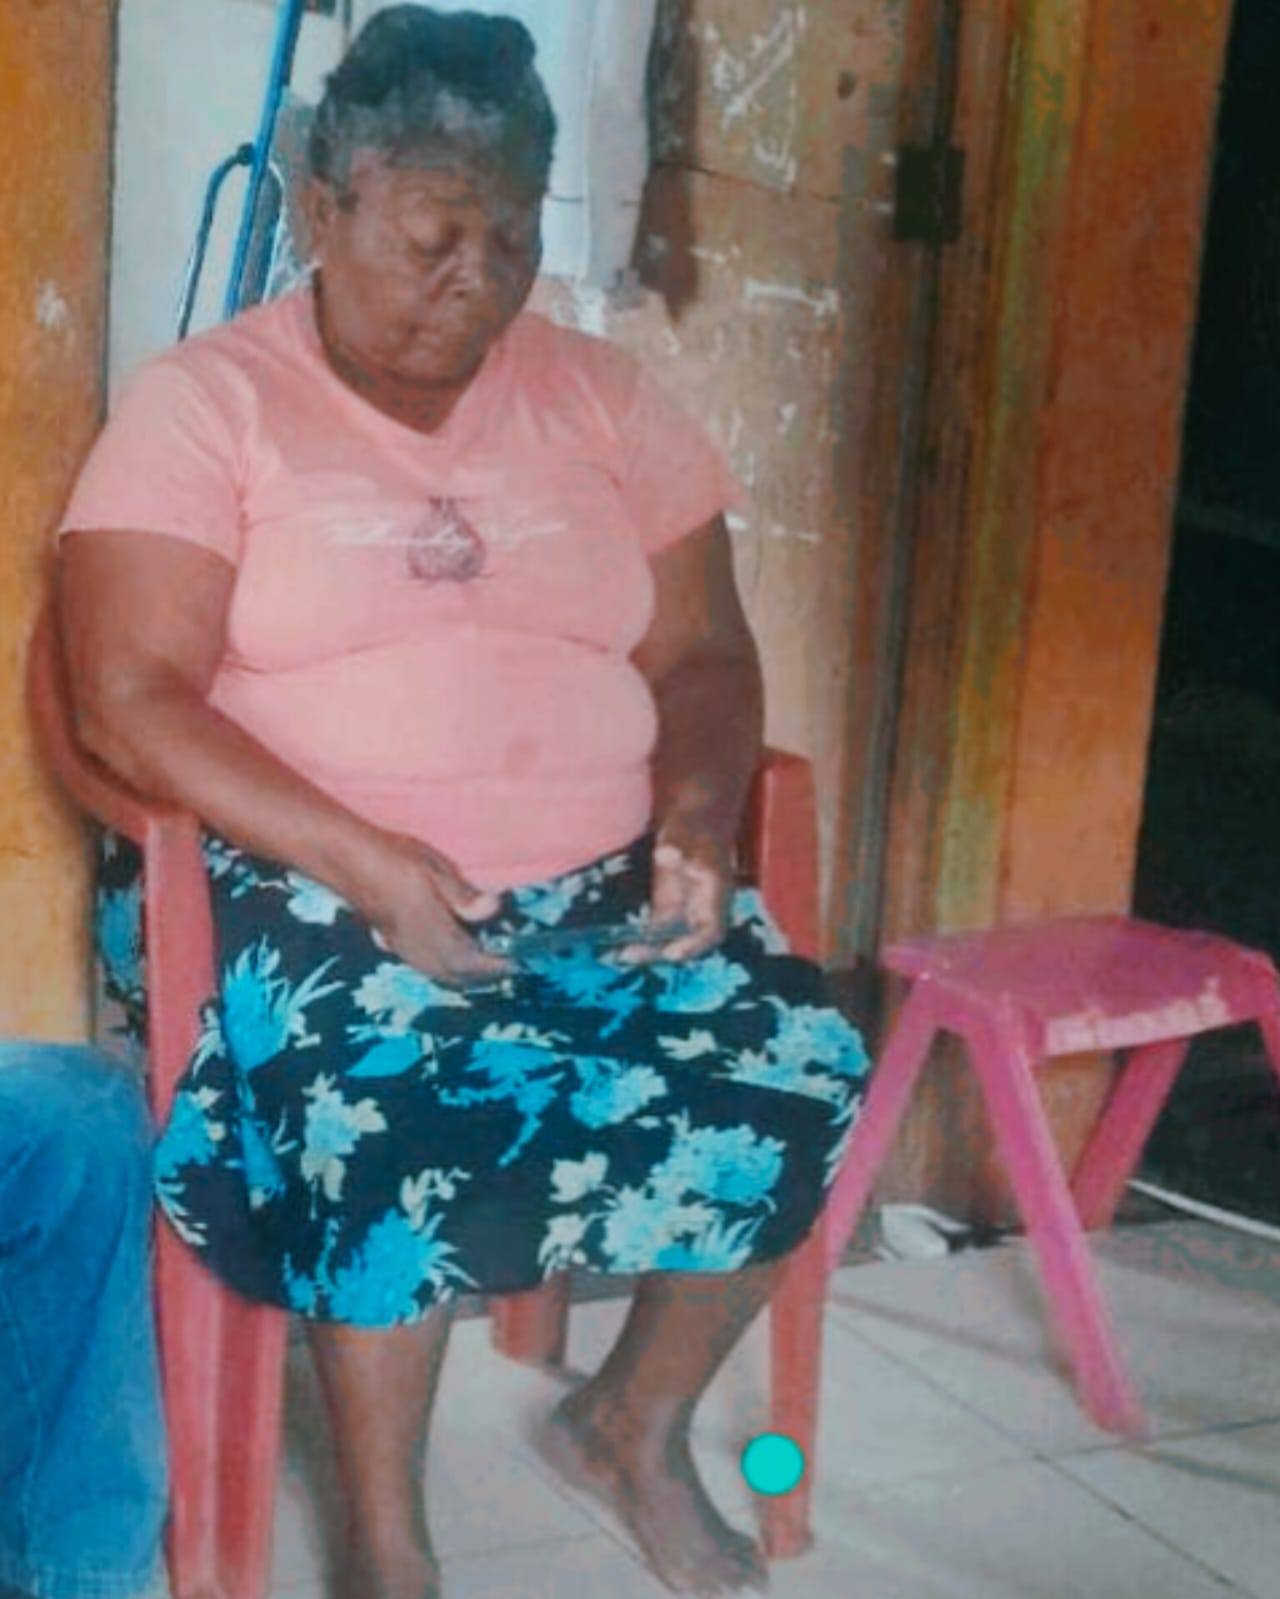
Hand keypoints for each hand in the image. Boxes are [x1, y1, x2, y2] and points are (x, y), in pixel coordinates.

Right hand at [353, 834, 511, 987]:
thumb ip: (462, 895)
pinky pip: (426, 968)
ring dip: (464, 974)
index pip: (470, 961)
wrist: (346, 861)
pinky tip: (450, 956)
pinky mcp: (392, 944)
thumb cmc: (393, 859)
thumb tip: (494, 909)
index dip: (494, 967)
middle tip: (505, 966)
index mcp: (432, 932)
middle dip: (482, 975)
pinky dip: (446, 969)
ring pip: (440, 974)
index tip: (515, 965)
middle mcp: (417, 949)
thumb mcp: (434, 869)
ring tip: (483, 964)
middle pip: (456, 975)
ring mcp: (402, 949)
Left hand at [623, 820, 734, 964]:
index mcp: (715, 896)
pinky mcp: (668, 906)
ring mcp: (685, 910)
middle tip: (631, 955)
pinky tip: (620, 944)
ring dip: (649, 949)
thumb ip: (676, 847)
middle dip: (661, 953)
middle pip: (687, 942)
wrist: (693, 820)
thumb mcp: (686, 834)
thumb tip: (666, 855)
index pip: (711, 931)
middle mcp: (703, 910)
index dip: (694, 946)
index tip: (671, 954)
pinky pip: (657, 930)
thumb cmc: (695, 826)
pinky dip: (641, 938)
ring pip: (670, 939)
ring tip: (622, 954)